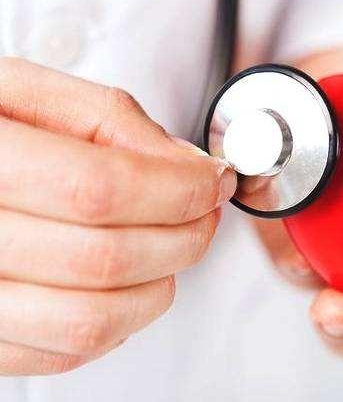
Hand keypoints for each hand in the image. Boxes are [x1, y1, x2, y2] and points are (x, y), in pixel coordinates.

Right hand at [0, 58, 235, 374]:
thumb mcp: (26, 93)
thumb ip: (109, 120)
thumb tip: (185, 165)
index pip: (101, 190)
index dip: (178, 190)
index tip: (213, 180)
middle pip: (106, 260)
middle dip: (185, 235)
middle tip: (205, 209)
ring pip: (92, 321)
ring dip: (160, 285)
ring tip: (174, 245)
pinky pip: (68, 352)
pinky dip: (122, 320)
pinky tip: (130, 280)